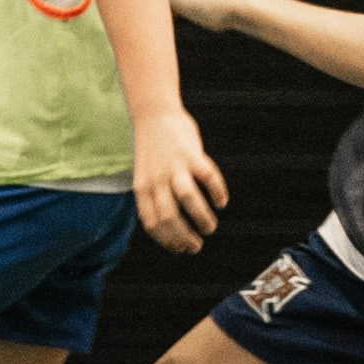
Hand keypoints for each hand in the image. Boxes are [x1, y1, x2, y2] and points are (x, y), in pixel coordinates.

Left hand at [131, 105, 226, 255]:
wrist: (154, 113)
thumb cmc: (152, 149)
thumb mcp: (144, 175)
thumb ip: (153, 197)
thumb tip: (168, 227)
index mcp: (142, 188)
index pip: (153, 224)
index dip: (168, 241)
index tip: (181, 249)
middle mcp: (156, 179)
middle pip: (170, 218)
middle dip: (184, 238)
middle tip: (196, 246)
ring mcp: (174, 166)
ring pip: (188, 200)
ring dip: (202, 219)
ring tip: (210, 228)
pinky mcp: (192, 154)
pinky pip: (208, 177)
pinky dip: (217, 192)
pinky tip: (221, 201)